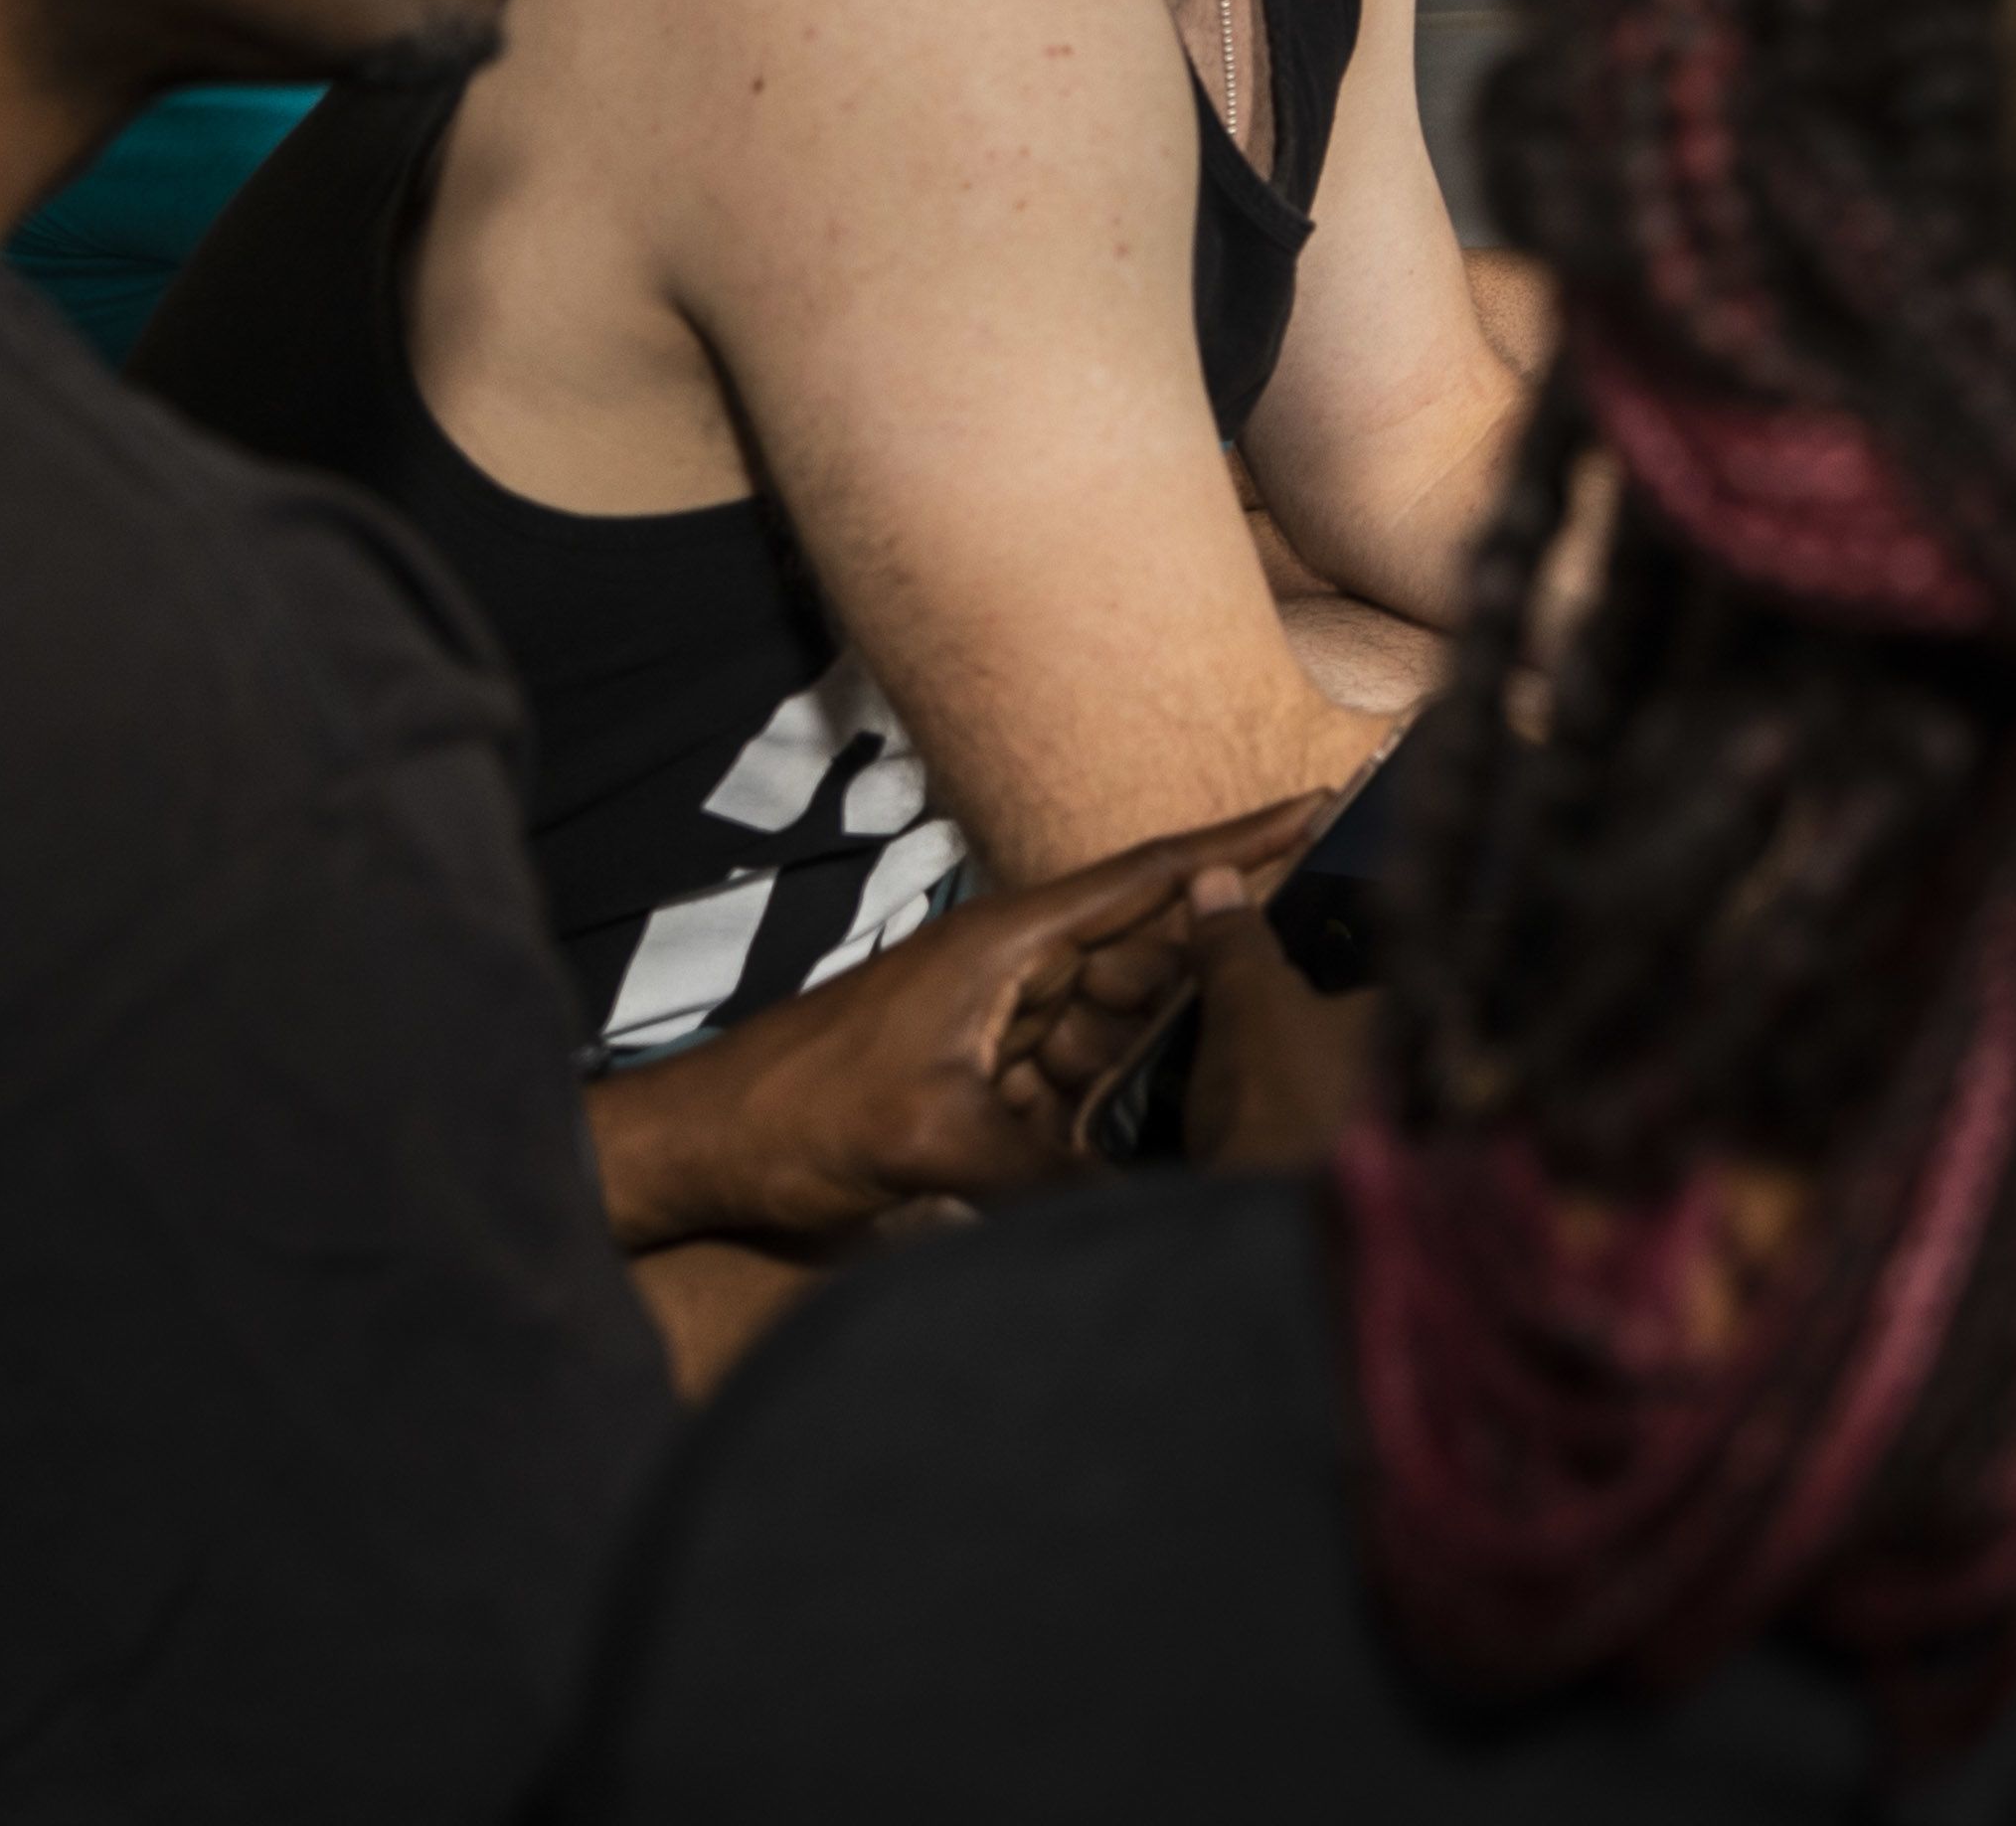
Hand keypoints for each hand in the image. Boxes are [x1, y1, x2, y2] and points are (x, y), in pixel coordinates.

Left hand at [590, 791, 1329, 1252]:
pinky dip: (1106, 1104)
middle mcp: (1011, 969)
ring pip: (1114, 1024)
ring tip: (1233, 1068)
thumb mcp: (930, 1138)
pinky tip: (1143, 1134)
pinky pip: (1072, 1079)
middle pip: (1144, 955)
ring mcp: (996, 1023)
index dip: (1235, 842)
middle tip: (1301, 978)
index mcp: (1006, 942)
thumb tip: (1142, 1213)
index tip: (1316, 802)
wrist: (699, 1149)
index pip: (1144, 877)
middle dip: (1212, 965)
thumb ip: (1044, 1169)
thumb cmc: (798, 1112)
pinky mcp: (981, 1078)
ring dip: (1158, 1052)